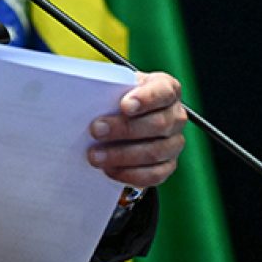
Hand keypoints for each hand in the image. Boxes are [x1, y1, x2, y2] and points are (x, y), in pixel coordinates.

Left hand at [87, 71, 185, 187]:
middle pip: (158, 124)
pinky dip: (129, 174)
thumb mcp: (115, 87)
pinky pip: (154, 174)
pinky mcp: (168, 165)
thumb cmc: (118, 98)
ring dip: (121, 155)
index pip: (163, 91)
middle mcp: (176, 116)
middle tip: (96, 130)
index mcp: (167, 89)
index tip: (124, 105)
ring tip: (95, 156)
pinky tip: (109, 169)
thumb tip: (86, 97)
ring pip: (155, 151)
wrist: (123, 119)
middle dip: (124, 129)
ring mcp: (174, 142)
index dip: (146, 99)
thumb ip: (108, 90)